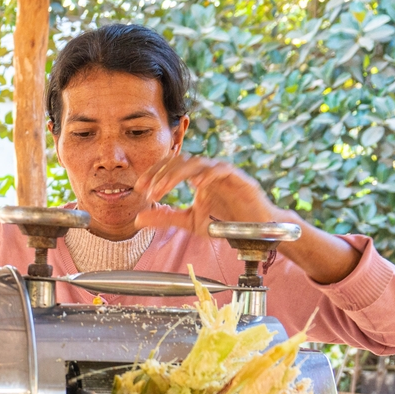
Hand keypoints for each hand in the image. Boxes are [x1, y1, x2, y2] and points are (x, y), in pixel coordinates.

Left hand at [133, 155, 283, 232]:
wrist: (256, 232)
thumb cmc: (225, 224)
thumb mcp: (190, 222)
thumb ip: (166, 218)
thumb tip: (138, 218)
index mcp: (196, 177)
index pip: (171, 166)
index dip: (154, 173)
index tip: (139, 187)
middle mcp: (208, 172)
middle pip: (180, 161)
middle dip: (161, 174)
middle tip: (148, 191)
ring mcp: (223, 174)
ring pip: (197, 163)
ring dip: (176, 175)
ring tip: (163, 189)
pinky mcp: (240, 179)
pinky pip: (222, 170)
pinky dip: (208, 174)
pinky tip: (196, 185)